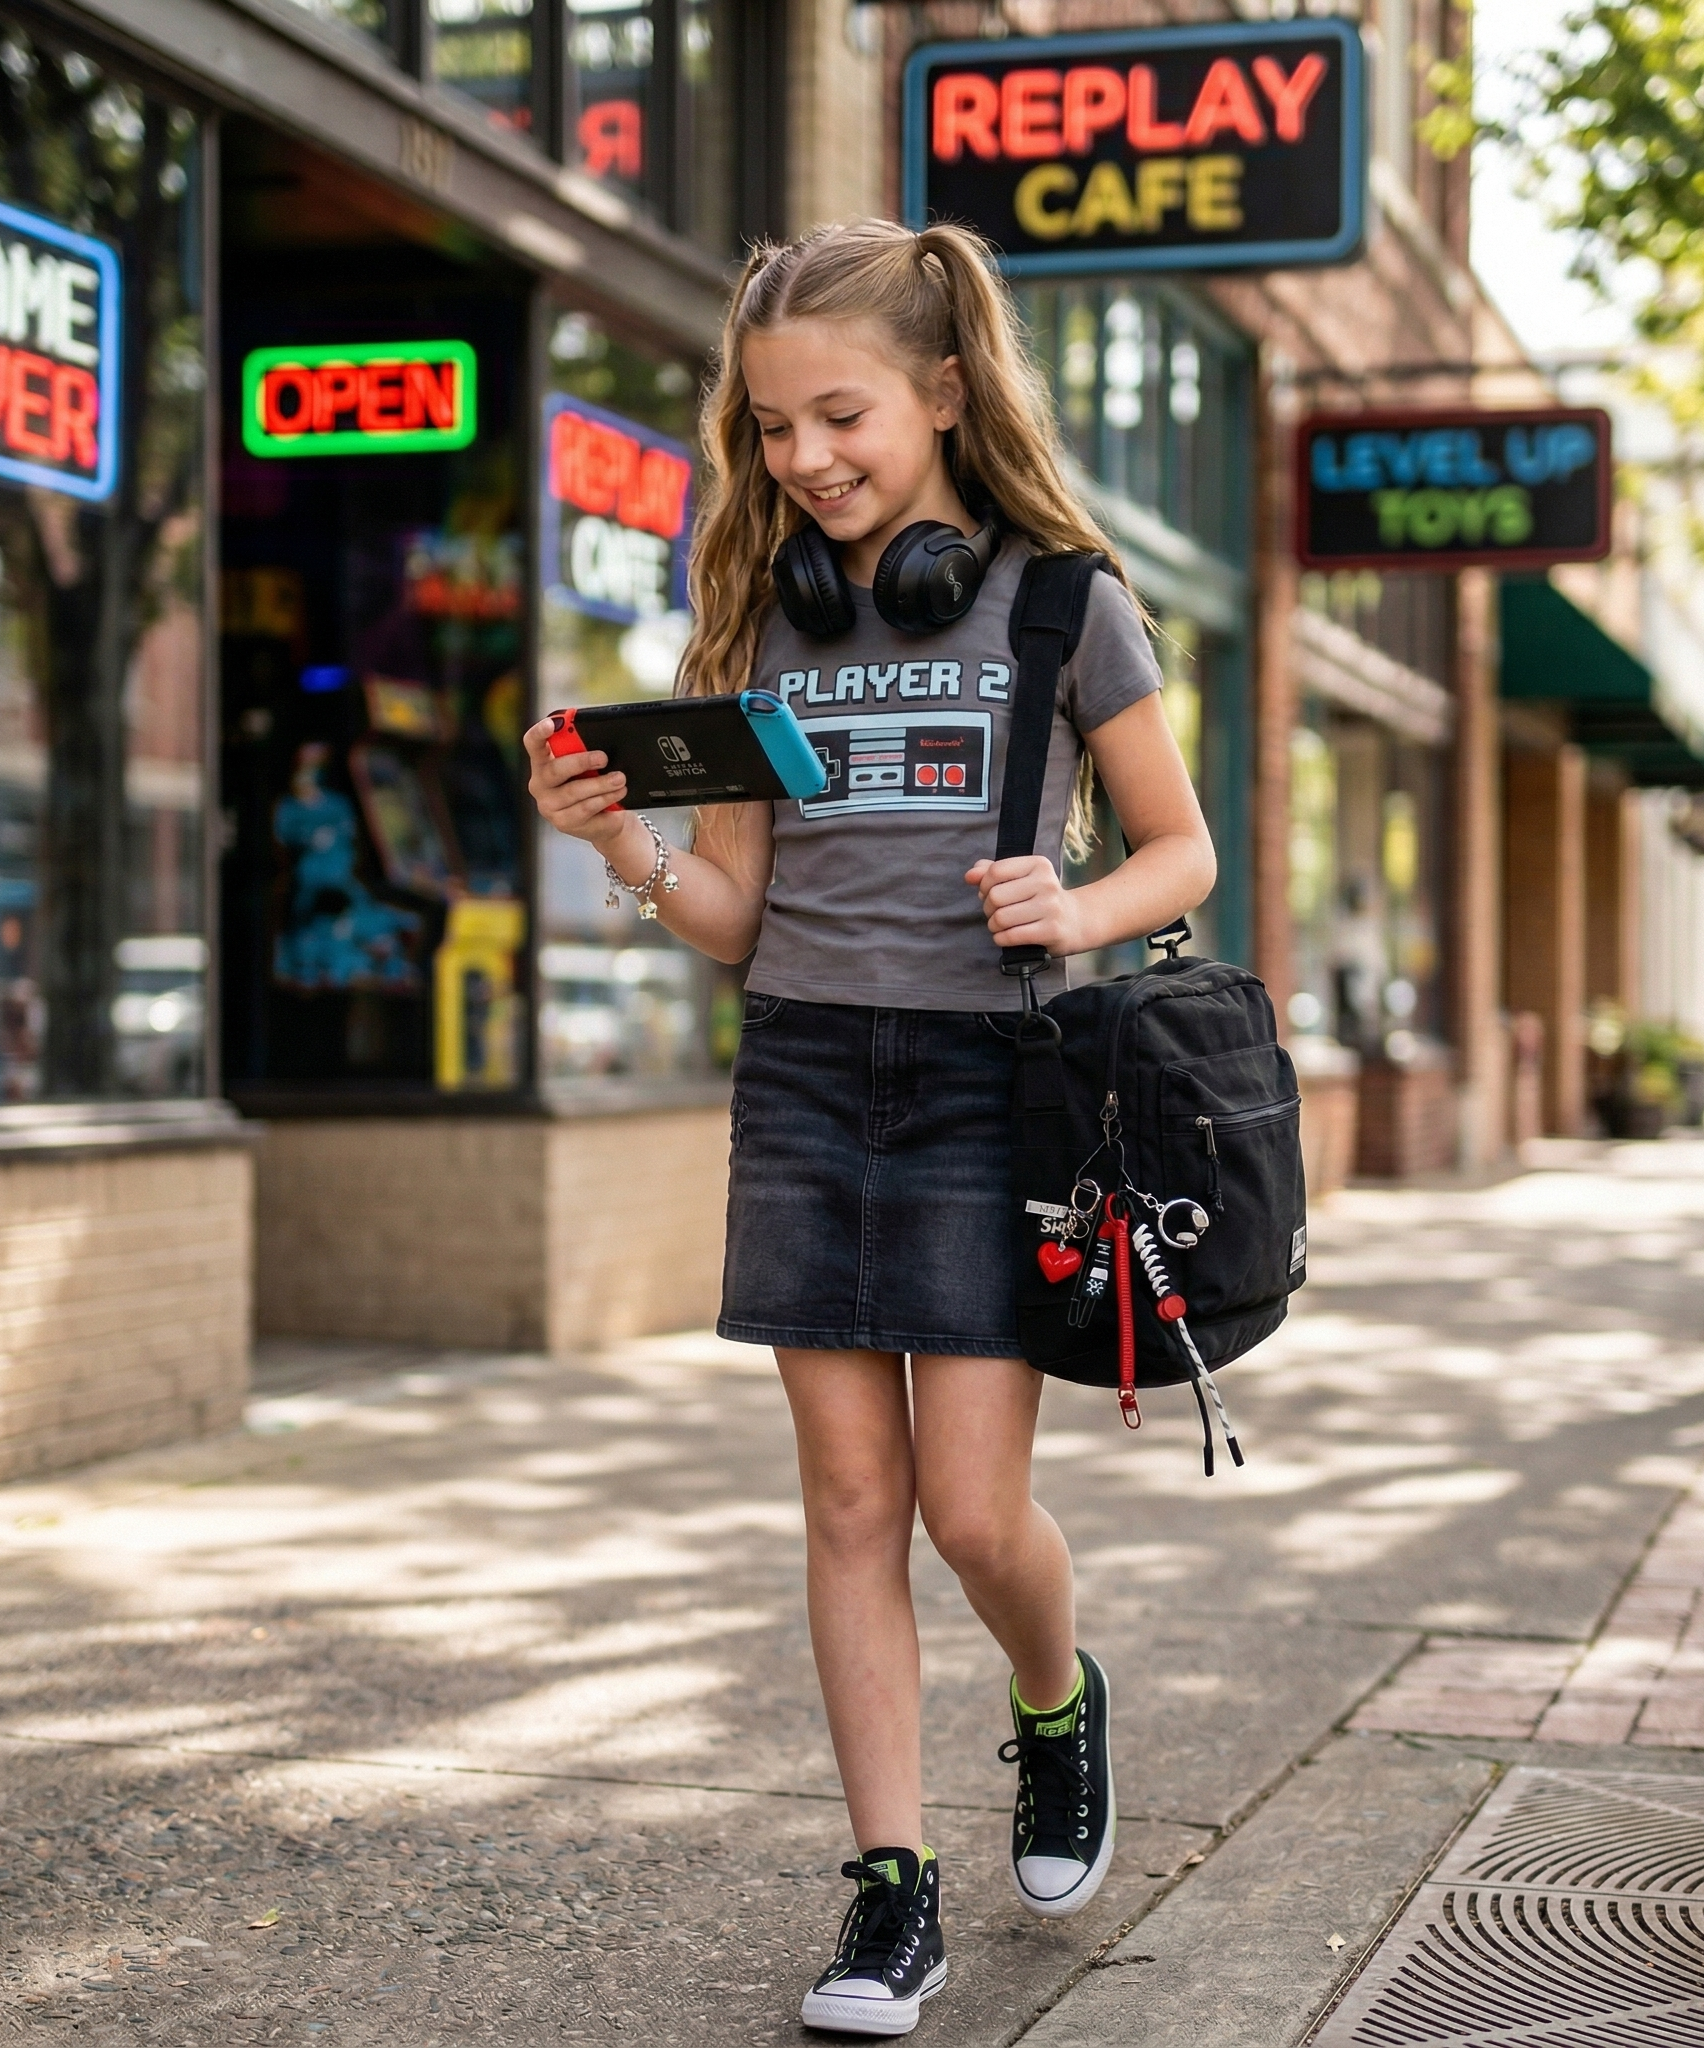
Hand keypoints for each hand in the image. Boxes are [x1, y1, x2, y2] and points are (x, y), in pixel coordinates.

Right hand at [523, 717, 634, 856]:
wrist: (605, 818)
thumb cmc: (593, 783)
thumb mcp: (589, 765)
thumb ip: (584, 750)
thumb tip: (597, 736)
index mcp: (542, 762)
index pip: (533, 743)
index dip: (540, 732)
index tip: (552, 723)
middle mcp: (540, 784)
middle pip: (555, 769)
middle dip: (582, 761)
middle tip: (603, 758)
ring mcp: (549, 806)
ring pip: (574, 792)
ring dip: (601, 784)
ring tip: (620, 779)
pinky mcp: (563, 822)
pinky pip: (585, 808)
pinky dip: (605, 799)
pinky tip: (617, 794)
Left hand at [965, 855, 1086, 955]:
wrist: (1076, 921)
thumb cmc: (1040, 898)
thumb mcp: (1020, 879)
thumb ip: (992, 872)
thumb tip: (970, 876)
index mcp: (1038, 865)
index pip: (995, 871)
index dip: (984, 885)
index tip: (989, 894)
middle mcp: (1046, 883)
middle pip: (995, 896)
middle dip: (988, 908)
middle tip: (995, 913)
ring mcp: (1051, 907)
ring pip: (1001, 918)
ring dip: (994, 926)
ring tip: (1001, 926)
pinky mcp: (1051, 930)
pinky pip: (1011, 936)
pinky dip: (1001, 939)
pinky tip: (1006, 936)